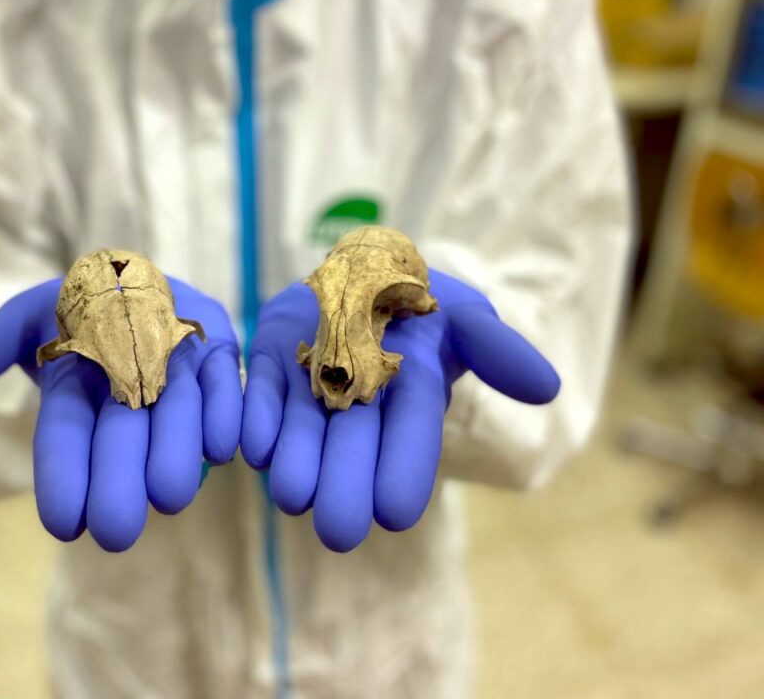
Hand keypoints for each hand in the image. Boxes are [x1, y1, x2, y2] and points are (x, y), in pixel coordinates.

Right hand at [0, 277, 241, 549]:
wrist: (143, 282)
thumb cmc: (79, 304)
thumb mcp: (28, 316)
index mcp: (80, 387)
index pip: (65, 434)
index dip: (63, 476)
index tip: (63, 525)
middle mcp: (131, 390)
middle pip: (122, 436)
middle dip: (119, 481)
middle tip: (118, 532)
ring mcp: (179, 374)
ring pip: (177, 416)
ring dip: (174, 454)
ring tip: (172, 496)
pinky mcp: (220, 355)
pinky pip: (228, 385)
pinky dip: (224, 413)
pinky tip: (221, 446)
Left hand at [240, 270, 559, 551]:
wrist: (361, 269)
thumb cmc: (423, 301)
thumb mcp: (467, 318)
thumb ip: (497, 351)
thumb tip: (547, 389)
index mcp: (410, 394)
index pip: (411, 434)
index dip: (404, 469)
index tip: (396, 513)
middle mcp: (360, 401)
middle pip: (353, 443)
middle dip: (346, 484)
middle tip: (339, 531)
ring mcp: (311, 384)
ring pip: (304, 429)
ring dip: (298, 462)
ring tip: (293, 497)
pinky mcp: (271, 361)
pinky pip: (262, 393)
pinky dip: (258, 419)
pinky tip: (254, 445)